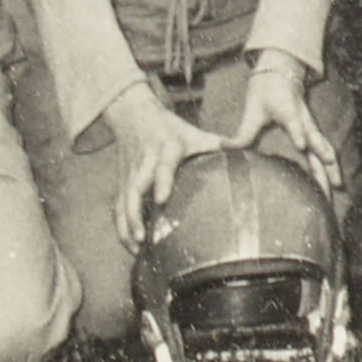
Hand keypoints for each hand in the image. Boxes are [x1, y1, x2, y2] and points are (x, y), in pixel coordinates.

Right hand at [103, 85, 234, 248]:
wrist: (133, 113)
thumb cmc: (169, 128)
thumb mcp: (192, 132)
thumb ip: (216, 144)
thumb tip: (244, 152)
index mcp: (165, 148)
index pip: (163, 165)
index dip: (162, 181)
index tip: (162, 199)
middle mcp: (144, 162)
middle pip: (134, 189)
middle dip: (135, 214)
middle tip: (142, 238)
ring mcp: (130, 173)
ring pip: (122, 201)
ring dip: (126, 225)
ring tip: (135, 248)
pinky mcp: (121, 181)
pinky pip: (118, 206)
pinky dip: (121, 226)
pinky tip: (130, 244)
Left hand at [239, 52, 341, 194]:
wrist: (282, 74)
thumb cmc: (266, 92)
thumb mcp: (252, 110)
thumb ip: (242, 132)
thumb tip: (222, 148)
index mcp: (288, 111)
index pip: (294, 123)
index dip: (297, 133)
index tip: (301, 146)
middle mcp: (304, 120)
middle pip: (318, 141)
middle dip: (324, 159)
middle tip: (332, 179)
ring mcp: (310, 127)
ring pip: (325, 148)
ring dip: (332, 167)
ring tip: (339, 186)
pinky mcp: (312, 133)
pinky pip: (324, 150)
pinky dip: (330, 165)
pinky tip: (334, 182)